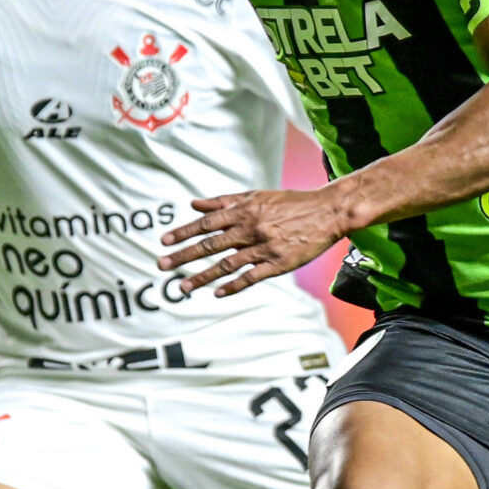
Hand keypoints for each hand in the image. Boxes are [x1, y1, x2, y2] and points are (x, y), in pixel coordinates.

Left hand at [158, 187, 350, 296]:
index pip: (207, 222)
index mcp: (244, 210)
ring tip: (182, 288)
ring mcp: (264, 247)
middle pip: (211, 244)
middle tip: (161, 265)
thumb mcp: (256, 196)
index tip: (164, 240)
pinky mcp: (279, 264)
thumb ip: (224, 202)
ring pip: (227, 264)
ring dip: (203, 277)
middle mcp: (250, 228)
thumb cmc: (290, 203)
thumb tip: (194, 204)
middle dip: (184, 255)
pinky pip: (251, 276)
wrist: (327, 212)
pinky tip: (217, 293)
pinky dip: (233, 285)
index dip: (184, 231)